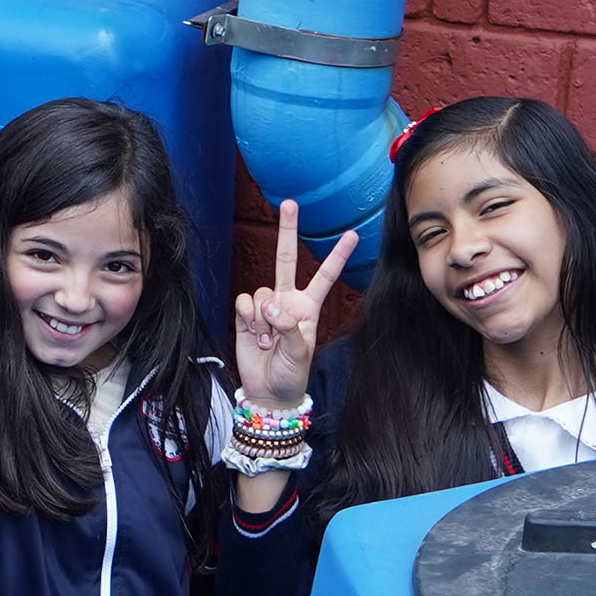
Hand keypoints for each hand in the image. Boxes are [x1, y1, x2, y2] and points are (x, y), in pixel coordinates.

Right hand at [233, 200, 357, 408]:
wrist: (267, 391)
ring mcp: (265, 307)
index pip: (325, 276)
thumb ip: (288, 325)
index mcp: (308, 307)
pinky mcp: (245, 315)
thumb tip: (267, 304)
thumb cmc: (292, 373)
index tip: (352, 234)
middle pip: (286, 259)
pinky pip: (243, 302)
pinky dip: (248, 318)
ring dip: (262, 317)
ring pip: (260, 290)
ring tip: (268, 340)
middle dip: (287, 231)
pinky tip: (254, 335)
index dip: (337, 255)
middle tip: (289, 204)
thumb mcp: (300, 352)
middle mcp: (287, 301)